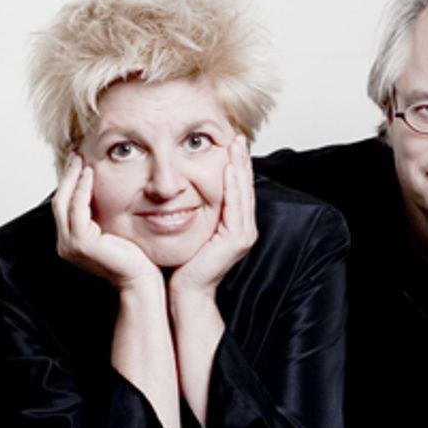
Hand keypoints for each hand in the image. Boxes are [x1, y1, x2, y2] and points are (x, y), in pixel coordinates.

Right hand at [52, 153, 158, 289]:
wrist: (141, 279)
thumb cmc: (134, 258)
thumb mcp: (114, 231)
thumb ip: (102, 215)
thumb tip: (102, 191)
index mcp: (71, 242)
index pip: (65, 207)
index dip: (69, 184)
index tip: (78, 163)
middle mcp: (66, 244)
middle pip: (59, 202)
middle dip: (67, 176)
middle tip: (76, 155)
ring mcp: (70, 245)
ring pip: (64, 203)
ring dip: (73, 178)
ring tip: (81, 159)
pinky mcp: (81, 243)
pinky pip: (78, 209)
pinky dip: (82, 189)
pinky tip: (90, 174)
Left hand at [169, 136, 256, 299]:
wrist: (186, 291)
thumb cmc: (184, 264)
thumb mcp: (191, 229)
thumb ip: (195, 209)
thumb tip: (183, 188)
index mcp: (235, 225)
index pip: (238, 189)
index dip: (236, 165)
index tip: (230, 143)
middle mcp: (244, 229)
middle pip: (244, 187)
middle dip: (241, 160)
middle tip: (237, 136)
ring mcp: (243, 235)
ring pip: (243, 194)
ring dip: (240, 168)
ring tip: (236, 146)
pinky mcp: (236, 240)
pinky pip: (236, 207)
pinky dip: (233, 187)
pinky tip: (229, 169)